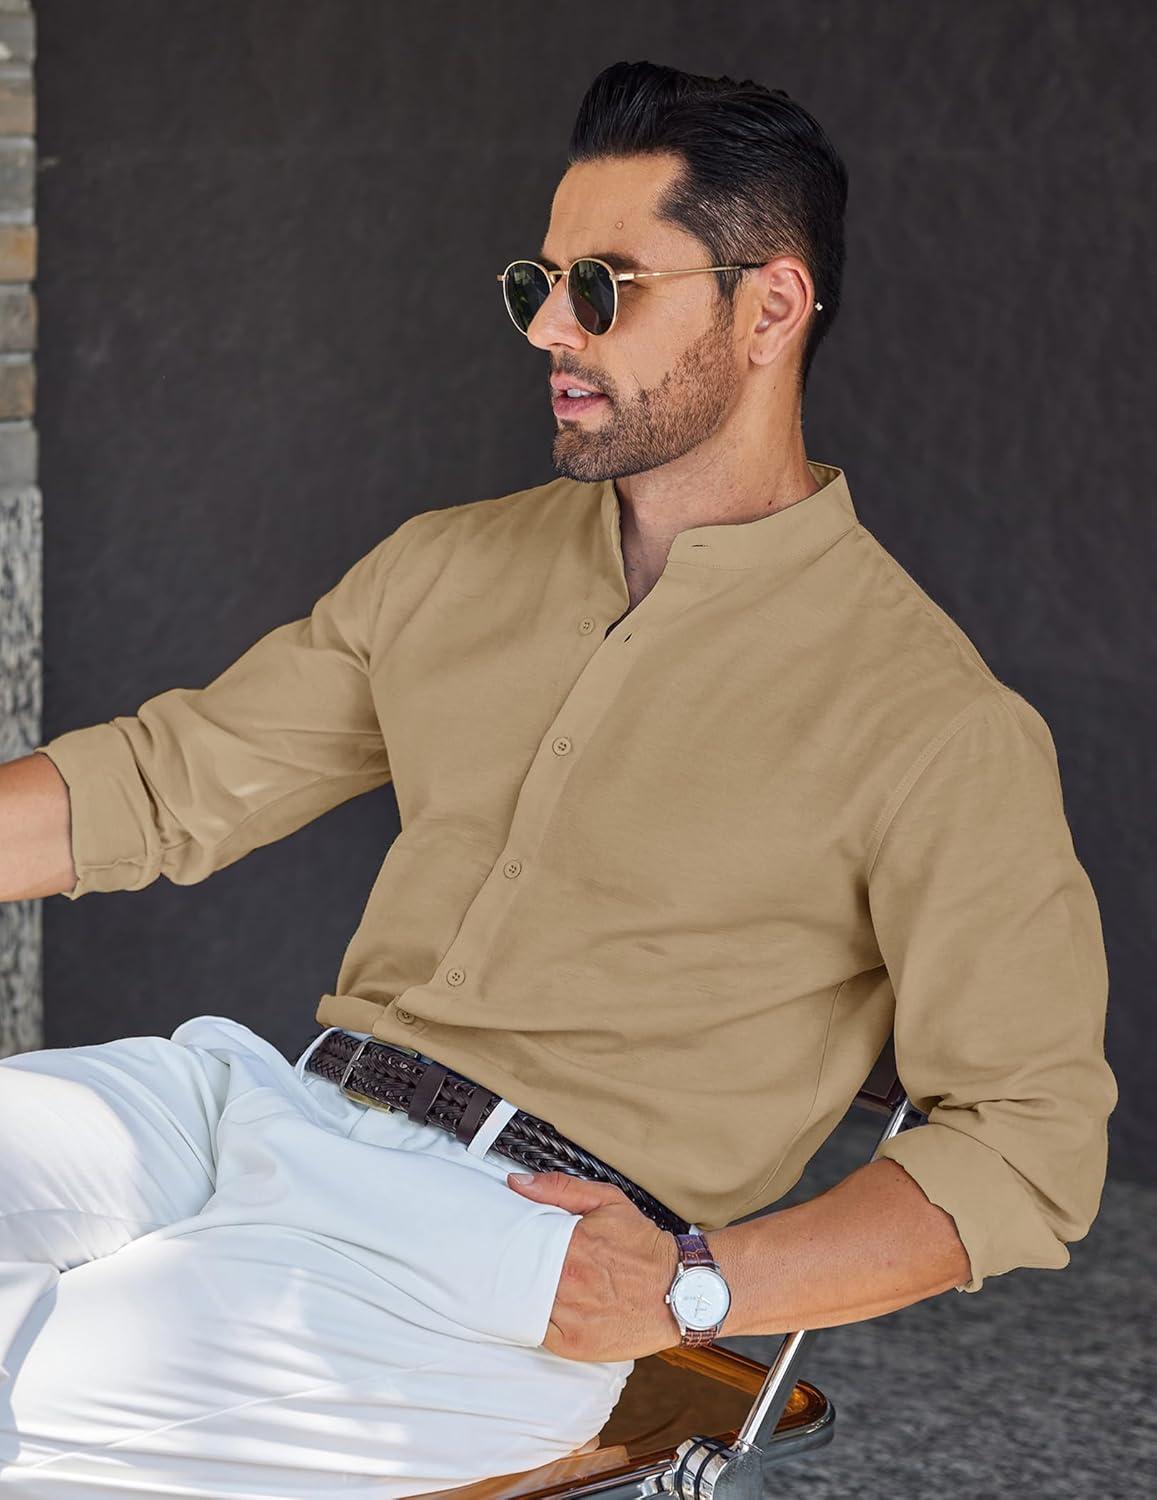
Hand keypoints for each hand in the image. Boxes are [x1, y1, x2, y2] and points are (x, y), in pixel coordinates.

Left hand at [506, 1171, 680, 1361]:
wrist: (680, 1289)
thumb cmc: (644, 1246)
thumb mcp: (607, 1202)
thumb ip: (560, 1189)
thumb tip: (517, 1183)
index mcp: (572, 1245)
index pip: (519, 1245)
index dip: (507, 1245)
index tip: (499, 1242)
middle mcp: (569, 1282)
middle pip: (519, 1277)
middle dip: (510, 1270)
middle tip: (501, 1265)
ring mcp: (570, 1317)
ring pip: (525, 1306)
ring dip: (520, 1297)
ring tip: (519, 1287)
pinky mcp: (575, 1345)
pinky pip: (538, 1332)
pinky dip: (534, 1321)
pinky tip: (540, 1309)